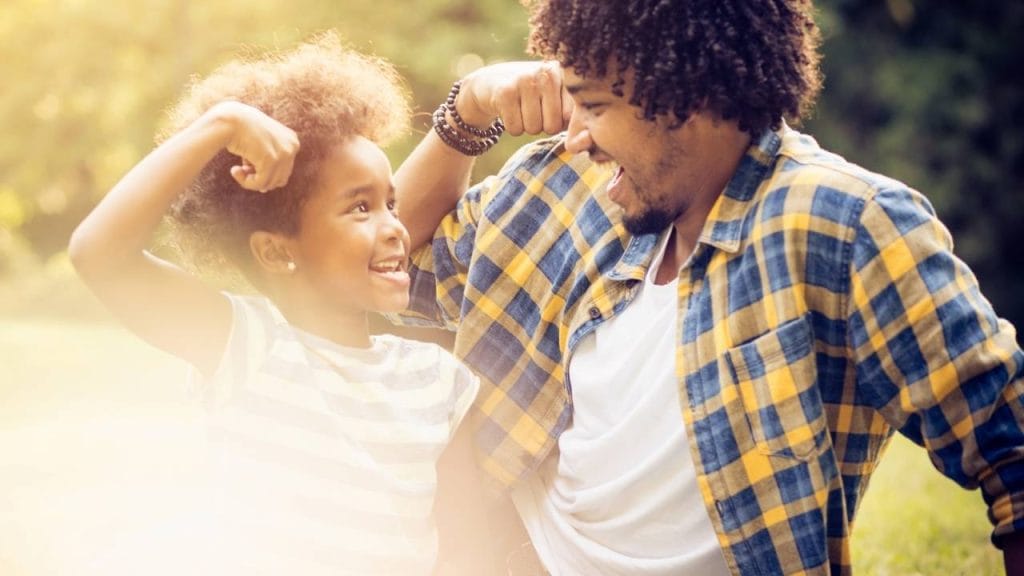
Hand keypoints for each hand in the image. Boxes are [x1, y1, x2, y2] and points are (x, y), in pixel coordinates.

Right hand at [214, 101, 299, 191]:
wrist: (228, 118)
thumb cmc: (240, 130)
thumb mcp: (258, 145)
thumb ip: (265, 164)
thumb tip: (264, 190)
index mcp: (292, 141)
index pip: (284, 170)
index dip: (265, 171)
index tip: (248, 164)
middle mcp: (292, 147)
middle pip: (280, 179)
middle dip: (260, 177)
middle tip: (242, 168)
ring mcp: (284, 154)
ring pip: (270, 184)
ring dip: (251, 181)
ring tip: (238, 170)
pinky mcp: (272, 160)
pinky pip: (260, 183)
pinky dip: (246, 182)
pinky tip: (234, 171)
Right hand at [456, 61, 571, 136]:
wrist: (489, 82)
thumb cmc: (530, 95)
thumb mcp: (554, 96)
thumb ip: (571, 113)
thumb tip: (582, 141)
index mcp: (563, 74)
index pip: (571, 116)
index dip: (559, 122)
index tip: (550, 111)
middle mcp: (546, 73)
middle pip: (552, 126)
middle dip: (542, 126)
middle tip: (533, 109)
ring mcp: (525, 80)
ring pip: (533, 128)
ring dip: (526, 126)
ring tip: (520, 108)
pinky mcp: (505, 92)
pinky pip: (515, 129)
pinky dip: (511, 126)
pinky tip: (508, 109)